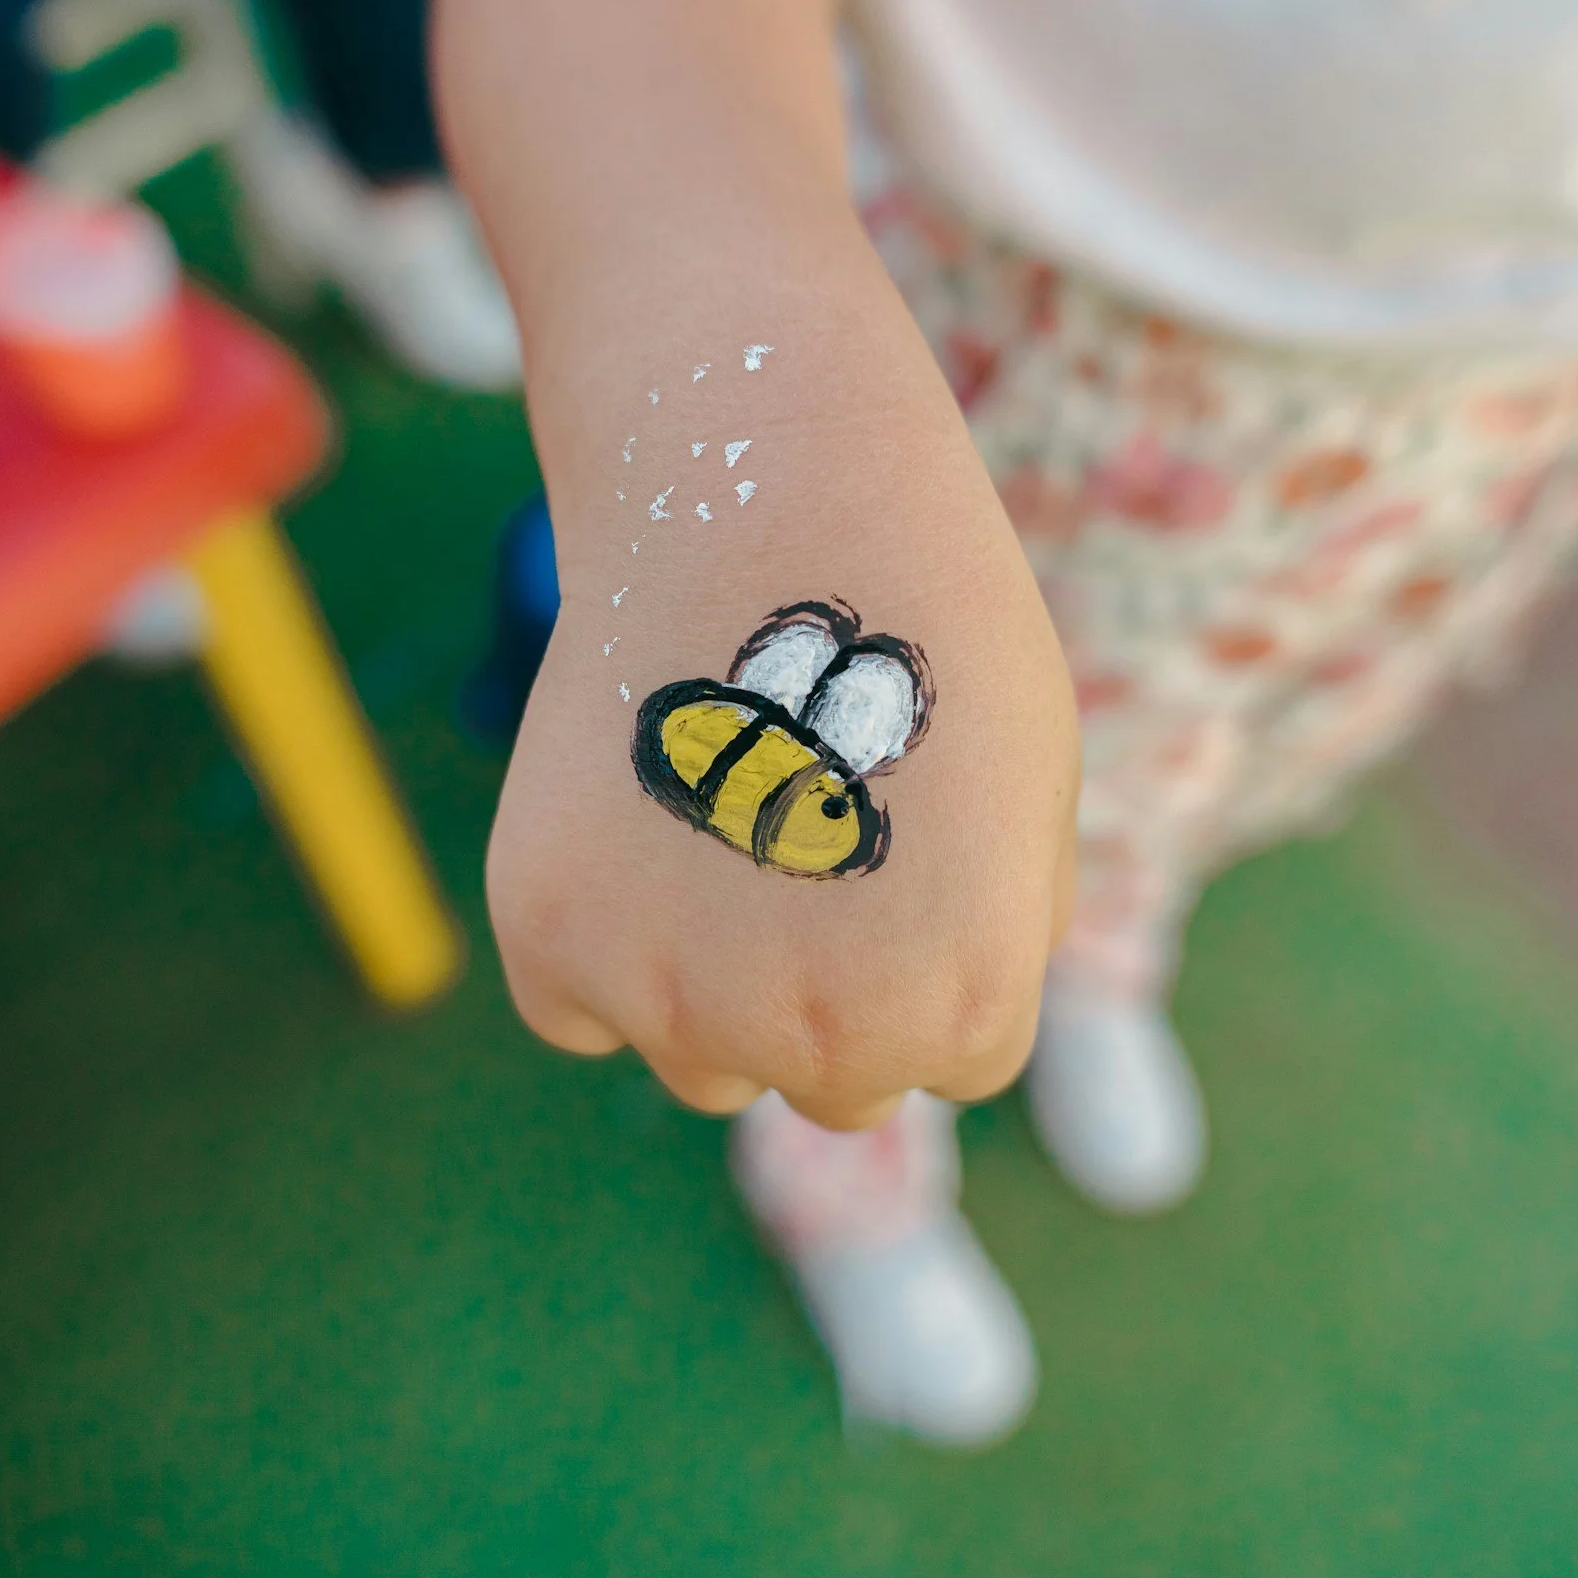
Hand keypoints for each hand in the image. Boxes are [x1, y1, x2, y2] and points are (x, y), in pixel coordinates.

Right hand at [487, 336, 1079, 1131]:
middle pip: (831, 1086)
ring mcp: (673, 999)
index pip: (955, 1061)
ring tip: (726, 810)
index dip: (937, 948)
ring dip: (717, 978)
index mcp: (964, 1003)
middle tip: (809, 831)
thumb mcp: (1028, 797)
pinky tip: (640, 812)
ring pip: (705, 1062)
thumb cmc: (914, 630)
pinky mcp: (548, 946)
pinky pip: (587, 1009)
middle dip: (831, 990)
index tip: (911, 840)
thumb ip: (993, 945)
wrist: (761, 491)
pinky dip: (605, 941)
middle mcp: (821, 1035)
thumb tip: (925, 1041)